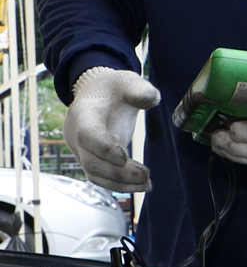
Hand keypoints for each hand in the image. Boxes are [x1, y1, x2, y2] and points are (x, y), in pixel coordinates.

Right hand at [64, 67, 159, 191]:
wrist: (98, 95)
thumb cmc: (114, 88)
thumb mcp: (127, 81)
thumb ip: (139, 88)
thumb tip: (150, 99)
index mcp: (84, 113)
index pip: (87, 134)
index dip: (102, 148)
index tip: (123, 157)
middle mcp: (77, 135)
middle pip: (90, 160)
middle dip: (117, 172)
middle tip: (145, 174)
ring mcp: (82, 150)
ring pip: (94, 174)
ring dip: (120, 183)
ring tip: (147, 183)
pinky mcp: (91, 160)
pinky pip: (101, 178)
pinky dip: (120, 185)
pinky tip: (142, 185)